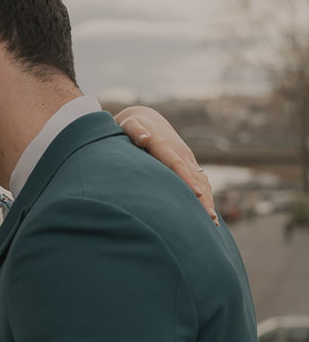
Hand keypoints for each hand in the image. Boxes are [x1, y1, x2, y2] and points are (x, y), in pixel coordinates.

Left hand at [114, 106, 218, 225]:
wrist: (145, 119)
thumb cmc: (132, 126)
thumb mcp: (129, 125)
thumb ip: (135, 132)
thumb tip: (144, 139)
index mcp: (165, 146)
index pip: (177, 165)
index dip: (187, 180)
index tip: (197, 194)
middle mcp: (180, 153)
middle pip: (194, 178)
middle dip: (203, 199)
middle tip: (210, 219)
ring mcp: (186, 158)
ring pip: (201, 181)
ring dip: (208, 201)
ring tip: (213, 223)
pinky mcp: (188, 164)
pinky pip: (200, 181)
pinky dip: (206, 196)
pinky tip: (208, 213)